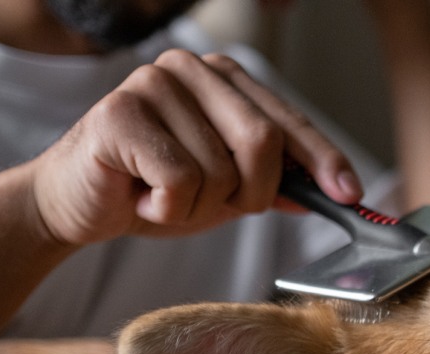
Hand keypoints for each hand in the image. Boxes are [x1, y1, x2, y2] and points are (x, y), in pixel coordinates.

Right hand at [28, 49, 364, 245]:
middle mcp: (191, 69)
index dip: (324, 160)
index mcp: (224, 79)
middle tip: (223, 205)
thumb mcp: (229, 190)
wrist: (79, 204)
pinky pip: (179, 181)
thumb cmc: (155, 188)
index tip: (349, 194)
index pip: (289, 121)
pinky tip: (142, 196)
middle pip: (262, 141)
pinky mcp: (119, 113)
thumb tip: (331, 191)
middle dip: (253, 193)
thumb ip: (276, 183)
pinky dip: (167, 208)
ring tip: (165, 196)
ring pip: (220, 171)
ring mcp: (153, 84)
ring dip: (199, 207)